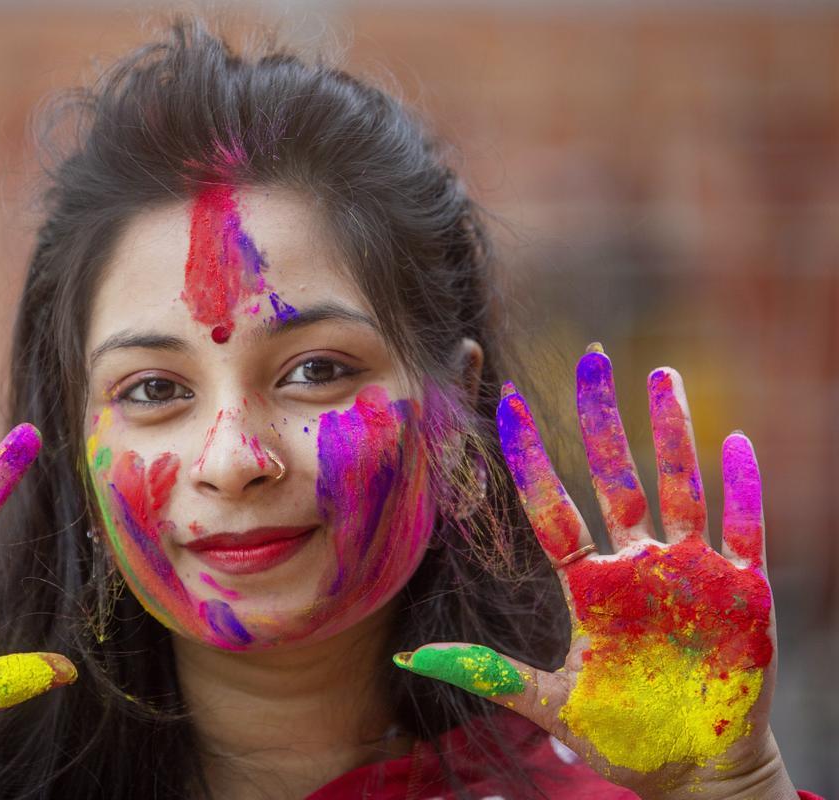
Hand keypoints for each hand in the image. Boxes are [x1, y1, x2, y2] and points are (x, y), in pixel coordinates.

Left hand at [395, 344, 795, 797]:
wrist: (694, 773)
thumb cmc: (623, 737)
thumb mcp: (551, 703)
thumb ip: (488, 672)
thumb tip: (406, 658)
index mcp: (588, 586)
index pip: (553, 509)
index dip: (531, 460)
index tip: (507, 405)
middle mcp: (636, 566)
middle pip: (615, 478)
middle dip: (601, 420)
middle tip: (588, 360)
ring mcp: (689, 572)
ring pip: (678, 487)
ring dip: (669, 433)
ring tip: (657, 375)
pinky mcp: (741, 591)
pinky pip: (744, 529)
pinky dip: (741, 488)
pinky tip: (733, 442)